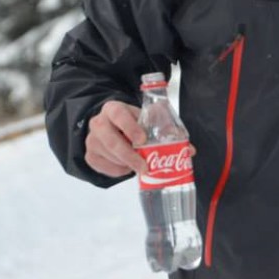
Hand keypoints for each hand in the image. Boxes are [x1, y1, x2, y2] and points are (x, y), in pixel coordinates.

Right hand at [84, 100, 198, 178]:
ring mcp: (92, 140)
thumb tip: (189, 149)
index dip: (130, 127)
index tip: (143, 140)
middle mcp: (98, 122)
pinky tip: (128, 168)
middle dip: (129, 155)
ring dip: (126, 164)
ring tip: (141, 167)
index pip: (119, 114)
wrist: (110, 127)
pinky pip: (103, 167)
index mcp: (113, 108)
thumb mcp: (146, 120)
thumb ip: (165, 130)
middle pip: (110, 140)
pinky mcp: (90, 155)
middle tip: (145, 167)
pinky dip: (118, 171)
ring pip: (107, 156)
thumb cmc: (132, 123)